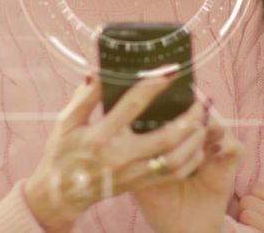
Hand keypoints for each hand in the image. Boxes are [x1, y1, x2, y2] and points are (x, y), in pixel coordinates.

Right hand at [23, 73, 208, 231]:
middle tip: (199, 100)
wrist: (61, 194)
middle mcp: (120, 156)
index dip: (154, 83)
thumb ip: (84, 97)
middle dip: (189, 116)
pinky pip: (174, 174)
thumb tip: (98, 72)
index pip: (134, 104)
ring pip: (176, 159)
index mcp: (101, 135)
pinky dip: (191, 159)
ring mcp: (133, 173)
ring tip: (201, 120)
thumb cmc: (63, 153)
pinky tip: (196, 144)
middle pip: (166, 136)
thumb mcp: (66, 122)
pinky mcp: (140, 184)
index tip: (171, 69)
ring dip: (194, 139)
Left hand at [133, 101, 244, 232]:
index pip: (177, 112)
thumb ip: (131, 158)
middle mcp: (195, 142)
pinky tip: (213, 150)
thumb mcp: (138, 179)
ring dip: (209, 124)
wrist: (182, 229)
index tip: (166, 96)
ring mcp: (213, 152)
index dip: (175, 102)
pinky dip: (226, 144)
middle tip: (187, 109)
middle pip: (199, 113)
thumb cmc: (160, 204)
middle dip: (192, 110)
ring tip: (200, 129)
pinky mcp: (227, 166)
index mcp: (174, 141)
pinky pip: (234, 147)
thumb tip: (115, 132)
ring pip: (217, 124)